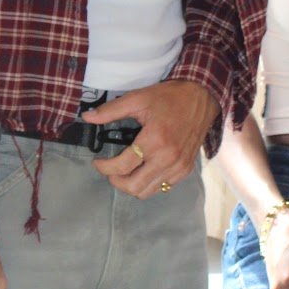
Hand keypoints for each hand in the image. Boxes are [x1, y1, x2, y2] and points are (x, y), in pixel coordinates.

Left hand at [85, 80, 219, 198]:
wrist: (201, 98)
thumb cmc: (169, 97)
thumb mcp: (138, 98)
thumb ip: (111, 111)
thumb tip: (87, 117)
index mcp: (154, 140)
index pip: (122, 166)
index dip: (104, 167)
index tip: (98, 162)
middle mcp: (168, 158)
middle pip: (133, 186)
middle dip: (116, 181)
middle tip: (110, 169)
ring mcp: (178, 167)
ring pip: (147, 191)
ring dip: (131, 185)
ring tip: (125, 171)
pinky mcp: (185, 170)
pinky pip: (162, 187)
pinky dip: (149, 182)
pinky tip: (144, 168)